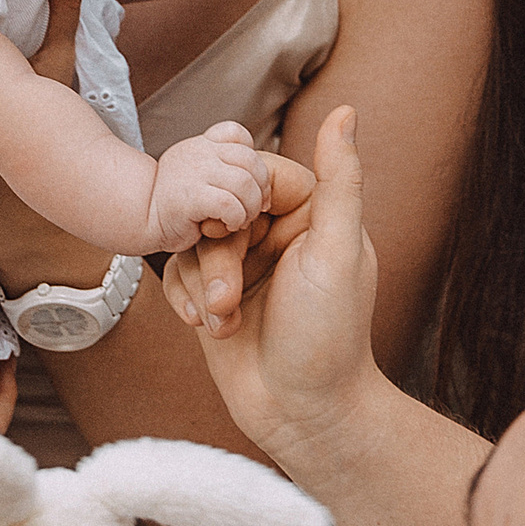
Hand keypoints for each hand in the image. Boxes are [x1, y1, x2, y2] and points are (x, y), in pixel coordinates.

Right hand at [144, 120, 269, 248]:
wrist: (141, 219)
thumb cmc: (176, 204)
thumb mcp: (200, 175)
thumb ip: (225, 170)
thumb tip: (265, 191)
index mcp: (202, 144)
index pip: (237, 133)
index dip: (251, 160)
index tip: (248, 185)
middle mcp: (198, 151)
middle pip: (251, 160)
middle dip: (260, 188)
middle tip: (252, 209)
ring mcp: (194, 172)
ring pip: (245, 183)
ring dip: (250, 207)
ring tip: (240, 220)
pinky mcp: (190, 197)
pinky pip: (230, 203)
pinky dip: (236, 218)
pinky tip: (227, 226)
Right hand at [162, 104, 377, 459]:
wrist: (302, 415)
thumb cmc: (328, 336)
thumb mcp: (336, 250)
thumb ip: (340, 179)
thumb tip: (345, 110)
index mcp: (314, 215)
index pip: (259, 175)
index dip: (237, 201)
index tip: (235, 232)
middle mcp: (278, 236)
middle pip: (219, 209)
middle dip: (216, 256)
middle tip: (230, 298)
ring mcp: (244, 268)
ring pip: (193, 243)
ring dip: (202, 284)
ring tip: (223, 321)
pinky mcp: (215, 298)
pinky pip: (179, 275)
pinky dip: (188, 300)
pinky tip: (208, 328)